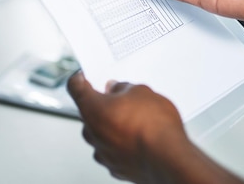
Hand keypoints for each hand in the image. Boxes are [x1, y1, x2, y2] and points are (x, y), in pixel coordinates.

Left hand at [67, 72, 186, 181]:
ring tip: (137, 120)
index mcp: (92, 109)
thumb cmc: (153, 125)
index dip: (80, 79)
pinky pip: (113, 150)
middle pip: (89, 113)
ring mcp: (102, 152)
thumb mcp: (141, 91)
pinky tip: (139, 138)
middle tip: (122, 98)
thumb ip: (123, 88)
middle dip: (103, 104)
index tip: (84, 77)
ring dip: (113, 126)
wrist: (168, 157)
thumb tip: (117, 89)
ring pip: (101, 133)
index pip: (75, 88)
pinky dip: (122, 143)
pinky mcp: (115, 167)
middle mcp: (92, 133)